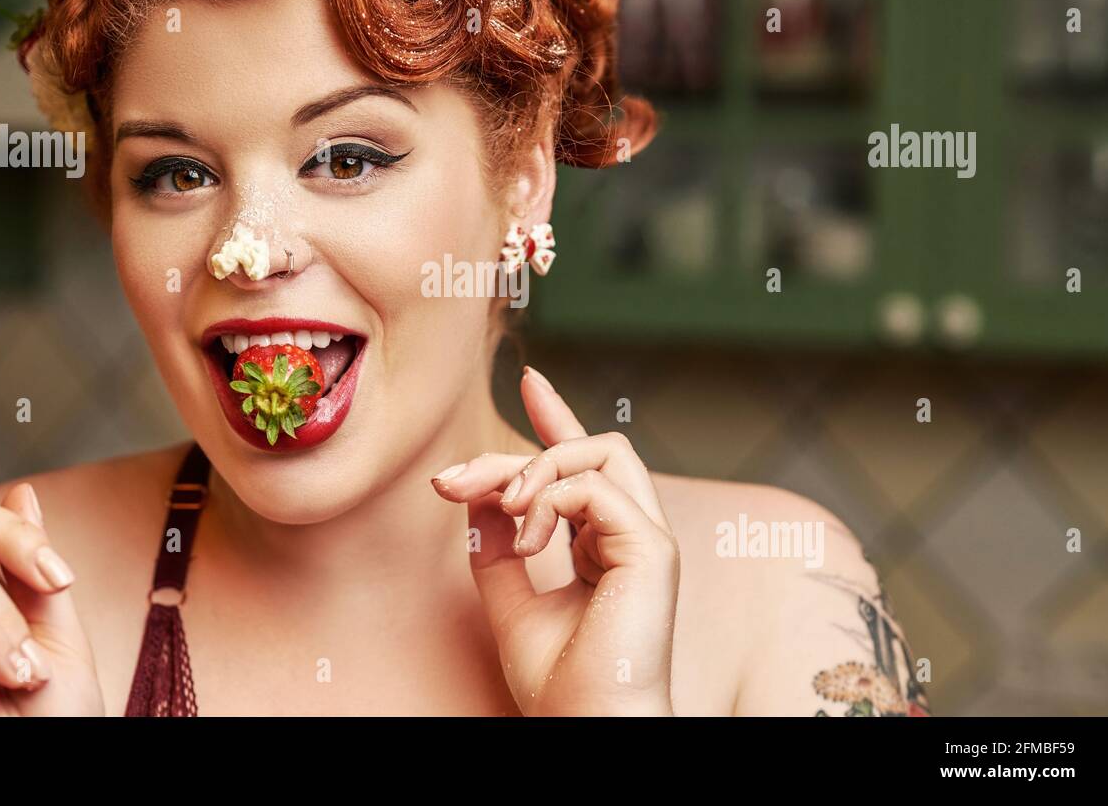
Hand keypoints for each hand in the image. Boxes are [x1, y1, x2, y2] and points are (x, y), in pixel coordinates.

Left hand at [432, 366, 678, 714]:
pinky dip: (548, 501)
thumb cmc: (559, 682)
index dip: (557, 418)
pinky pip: (596, 487)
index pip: (587, 464)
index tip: (530, 381)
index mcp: (605, 545)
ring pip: (597, 453)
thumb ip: (496, 546)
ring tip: (501, 513)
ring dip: (532, 470)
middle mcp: (631, 534)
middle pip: (586, 449)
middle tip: (455, 479)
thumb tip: (478, 497)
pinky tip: (527, 541)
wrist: (585, 725)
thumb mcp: (509, 599)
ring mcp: (647, 539)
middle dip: (520, 446)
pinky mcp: (653, 548)